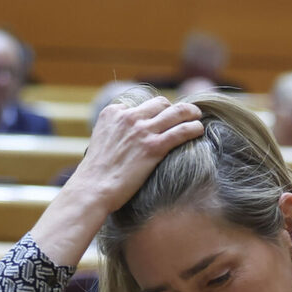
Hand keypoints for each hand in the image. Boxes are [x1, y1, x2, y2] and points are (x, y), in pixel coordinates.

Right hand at [63, 96, 204, 215]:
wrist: (93, 188)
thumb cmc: (96, 172)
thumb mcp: (102, 141)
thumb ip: (116, 132)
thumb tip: (129, 137)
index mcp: (113, 112)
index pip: (141, 104)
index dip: (153, 111)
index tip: (161, 118)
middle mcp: (128, 117)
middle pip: (160, 103)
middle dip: (173, 109)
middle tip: (183, 115)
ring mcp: (141, 130)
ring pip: (175, 112)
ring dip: (190, 113)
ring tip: (197, 116)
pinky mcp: (153, 147)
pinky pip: (181, 131)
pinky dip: (193, 128)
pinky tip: (199, 130)